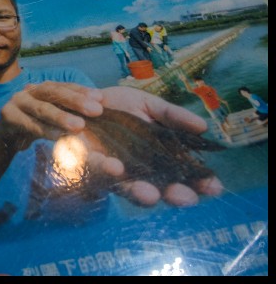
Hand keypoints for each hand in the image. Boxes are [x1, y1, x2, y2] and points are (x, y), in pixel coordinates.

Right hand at [0, 81, 103, 153]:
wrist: (4, 137)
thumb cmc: (35, 126)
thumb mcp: (51, 118)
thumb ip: (69, 113)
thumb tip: (99, 113)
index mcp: (43, 89)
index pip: (65, 86)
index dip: (82, 91)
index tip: (101, 98)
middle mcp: (30, 91)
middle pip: (53, 91)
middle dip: (76, 100)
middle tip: (97, 111)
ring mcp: (17, 101)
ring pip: (41, 108)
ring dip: (61, 117)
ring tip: (79, 126)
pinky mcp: (8, 116)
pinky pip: (29, 124)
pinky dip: (44, 130)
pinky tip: (58, 138)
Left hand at [88, 86, 223, 206]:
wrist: (83, 101)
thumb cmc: (121, 107)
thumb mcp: (149, 105)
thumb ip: (173, 116)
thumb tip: (203, 126)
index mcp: (158, 160)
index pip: (184, 178)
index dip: (199, 184)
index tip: (214, 186)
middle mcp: (137, 172)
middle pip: (160, 192)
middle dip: (173, 196)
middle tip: (184, 197)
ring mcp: (113, 172)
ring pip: (128, 189)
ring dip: (140, 193)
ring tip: (148, 192)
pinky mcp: (88, 165)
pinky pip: (96, 173)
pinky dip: (106, 172)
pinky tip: (114, 167)